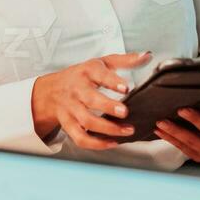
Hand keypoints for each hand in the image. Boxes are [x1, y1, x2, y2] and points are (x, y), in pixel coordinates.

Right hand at [31, 51, 150, 150]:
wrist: (51, 90)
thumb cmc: (82, 76)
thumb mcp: (102, 63)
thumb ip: (126, 60)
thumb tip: (147, 56)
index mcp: (87, 72)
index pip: (98, 74)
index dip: (111, 81)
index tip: (126, 87)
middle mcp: (77, 90)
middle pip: (90, 99)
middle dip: (108, 106)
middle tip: (125, 112)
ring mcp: (71, 108)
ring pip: (86, 121)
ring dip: (107, 128)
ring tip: (127, 130)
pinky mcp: (68, 124)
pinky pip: (80, 138)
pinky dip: (96, 144)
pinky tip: (112, 142)